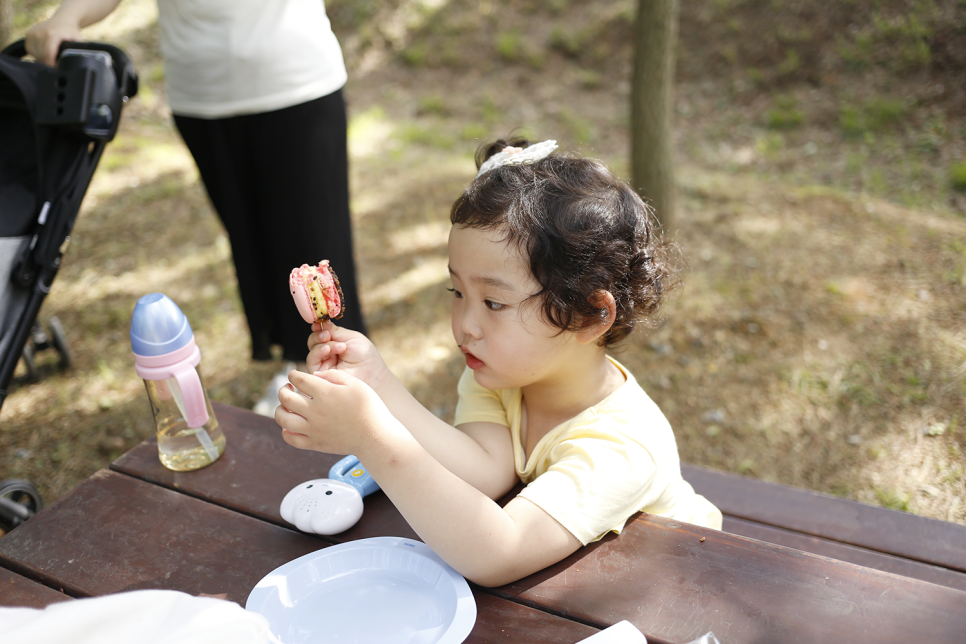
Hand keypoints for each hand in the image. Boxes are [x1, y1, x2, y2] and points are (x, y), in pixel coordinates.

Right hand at [25, 17, 80, 66]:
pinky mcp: (28, 34)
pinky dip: (35, 52)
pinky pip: (29, 49)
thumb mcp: (78, 42)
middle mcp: (40, 33)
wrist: (63, 20)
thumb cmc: (71, 32)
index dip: (51, 64)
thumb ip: (77, 52)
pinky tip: (43, 51)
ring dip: (41, 58)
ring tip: (51, 56)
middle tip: (55, 63)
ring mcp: (33, 33)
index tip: (55, 69)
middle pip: (40, 56)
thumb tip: (76, 64)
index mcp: (52, 35)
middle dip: (47, 63)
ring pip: (34, 54)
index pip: (47, 54)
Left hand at [275, 369, 394, 456]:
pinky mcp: (315, 443)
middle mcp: (315, 411)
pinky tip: (292, 425)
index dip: (294, 375)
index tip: (295, 375)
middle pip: (285, 398)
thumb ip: (333, 375)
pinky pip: (291, 439)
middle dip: (284, 389)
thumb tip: (313, 376)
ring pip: (283, 419)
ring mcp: (313, 429)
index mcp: (325, 393)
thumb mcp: (356, 384)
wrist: (376, 437)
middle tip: (288, 388)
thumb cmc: (369, 408)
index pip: (298, 379)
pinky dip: (286, 431)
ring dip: (280, 409)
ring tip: (286, 407)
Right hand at [306, 321, 388, 389]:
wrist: (371, 374)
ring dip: (322, 344)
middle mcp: (328, 353)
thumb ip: (335, 331)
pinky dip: (318, 352)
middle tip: (328, 335)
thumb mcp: (351, 337)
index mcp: (336, 343)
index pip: (321, 334)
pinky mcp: (320, 374)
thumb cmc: (365, 356)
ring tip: (339, 346)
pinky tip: (328, 350)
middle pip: (313, 341)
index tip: (319, 324)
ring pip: (312, 350)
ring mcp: (324, 364)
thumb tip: (322, 322)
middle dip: (319, 335)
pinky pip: (311, 361)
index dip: (318, 328)